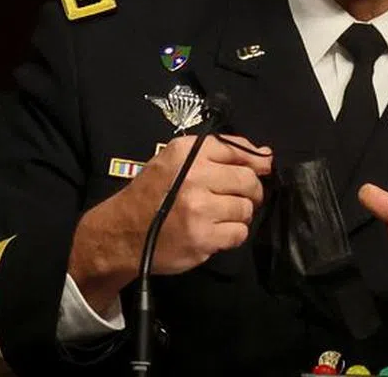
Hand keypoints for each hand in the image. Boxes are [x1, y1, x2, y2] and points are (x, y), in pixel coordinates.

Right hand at [69, 135, 271, 313]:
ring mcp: (199, 209)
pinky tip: (215, 232)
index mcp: (187, 152)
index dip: (255, 160)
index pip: (236, 149)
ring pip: (246, 209)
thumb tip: (265, 155)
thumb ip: (218, 153)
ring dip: (239, 214)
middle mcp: (194, 176)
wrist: (122, 232)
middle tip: (240, 198)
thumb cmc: (152, 193)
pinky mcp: (203, 238)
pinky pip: (238, 233)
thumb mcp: (174, 160)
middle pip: (247, 180)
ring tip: (220, 216)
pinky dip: (232, 234)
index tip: (262, 168)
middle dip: (251, 191)